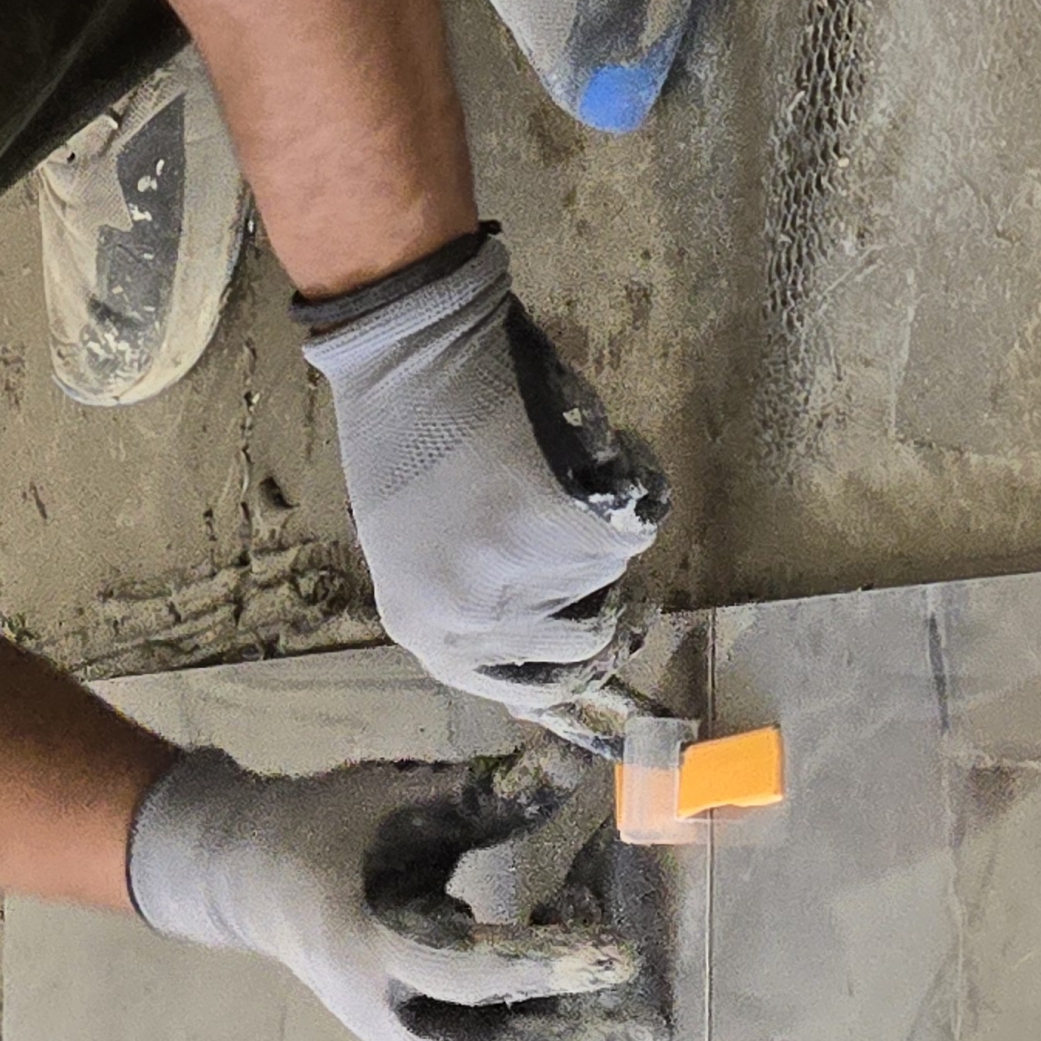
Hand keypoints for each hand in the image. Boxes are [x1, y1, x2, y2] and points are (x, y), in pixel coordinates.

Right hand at [125, 740, 668, 1040]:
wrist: (253, 878)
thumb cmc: (331, 827)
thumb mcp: (404, 797)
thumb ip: (490, 792)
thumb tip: (577, 764)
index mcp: (374, 946)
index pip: (474, 972)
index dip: (550, 964)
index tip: (621, 952)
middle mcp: (385, 1013)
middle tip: (648, 1033)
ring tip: (628, 1020)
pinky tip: (579, 1007)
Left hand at [298, 230, 667, 717]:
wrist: (405, 355)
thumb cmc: (404, 432)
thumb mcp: (418, 545)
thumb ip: (473, 598)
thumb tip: (552, 633)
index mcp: (428, 630)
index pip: (522, 686)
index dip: (568, 666)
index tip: (603, 645)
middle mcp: (475, 622)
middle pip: (583, 635)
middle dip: (597, 584)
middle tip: (591, 531)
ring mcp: (521, 581)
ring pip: (611, 568)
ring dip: (604, 520)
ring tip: (559, 462)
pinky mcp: (566, 532)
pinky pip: (637, 519)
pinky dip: (633, 475)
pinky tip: (597, 443)